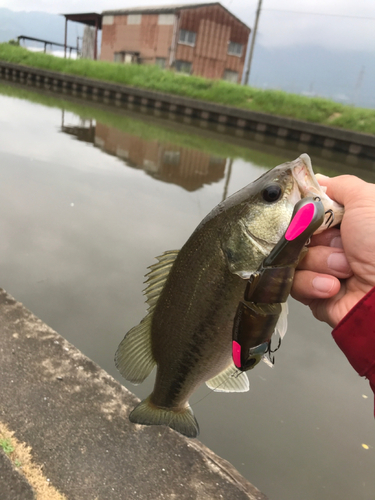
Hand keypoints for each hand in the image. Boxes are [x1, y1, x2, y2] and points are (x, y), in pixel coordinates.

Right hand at [291, 174, 374, 327]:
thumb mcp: (368, 200)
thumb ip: (341, 185)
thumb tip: (318, 180)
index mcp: (344, 222)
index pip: (306, 210)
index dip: (301, 211)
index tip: (303, 212)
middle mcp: (332, 243)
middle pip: (295, 233)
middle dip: (312, 238)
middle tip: (337, 242)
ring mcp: (322, 269)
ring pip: (294, 258)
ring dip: (320, 262)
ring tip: (345, 269)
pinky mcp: (314, 293)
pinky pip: (295, 283)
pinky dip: (315, 283)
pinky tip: (334, 286)